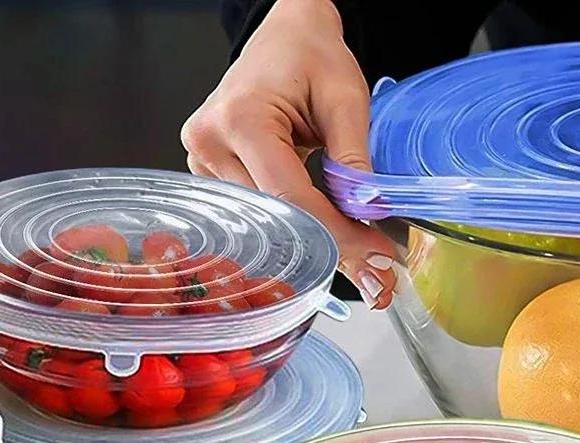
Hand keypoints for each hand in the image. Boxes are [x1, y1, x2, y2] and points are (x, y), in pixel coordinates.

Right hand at [181, 0, 395, 308]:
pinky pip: (258, 214)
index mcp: (240, 118)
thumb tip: (368, 212)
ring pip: (266, 224)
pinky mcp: (211, 174)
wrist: (286, 36)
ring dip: (314, 243)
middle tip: (375, 269)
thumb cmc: (310, 55)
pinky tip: (327, 238)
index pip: (291, 196)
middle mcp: (211, 142)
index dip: (335, 232)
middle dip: (331, 246)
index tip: (374, 255)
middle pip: (277, 217)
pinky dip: (295, 229)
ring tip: (358, 254)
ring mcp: (204, 161)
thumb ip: (355, 157)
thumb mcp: (346, 98)